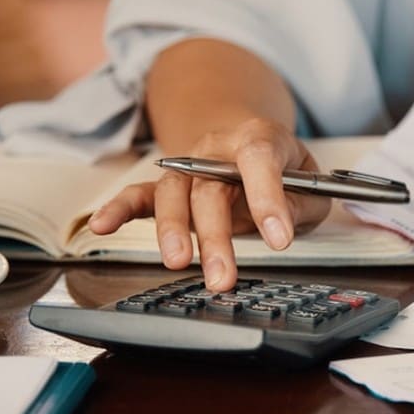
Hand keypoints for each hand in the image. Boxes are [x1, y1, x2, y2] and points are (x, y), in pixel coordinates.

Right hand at [87, 118, 331, 290]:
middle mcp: (216, 149)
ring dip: (174, 231)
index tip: (279, 239)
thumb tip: (280, 226)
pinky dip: (118, 209)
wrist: (253, 145)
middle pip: (210, 187)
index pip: (260, 160)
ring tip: (178, 263)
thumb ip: (300, 203)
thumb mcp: (311, 185)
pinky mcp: (169, 186)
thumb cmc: (286, 170)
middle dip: (216, 235)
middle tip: (223, 275)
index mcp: (259, 138)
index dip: (268, 198)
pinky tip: (101, 225)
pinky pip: (139, 195)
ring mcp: (188, 166)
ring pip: (174, 195)